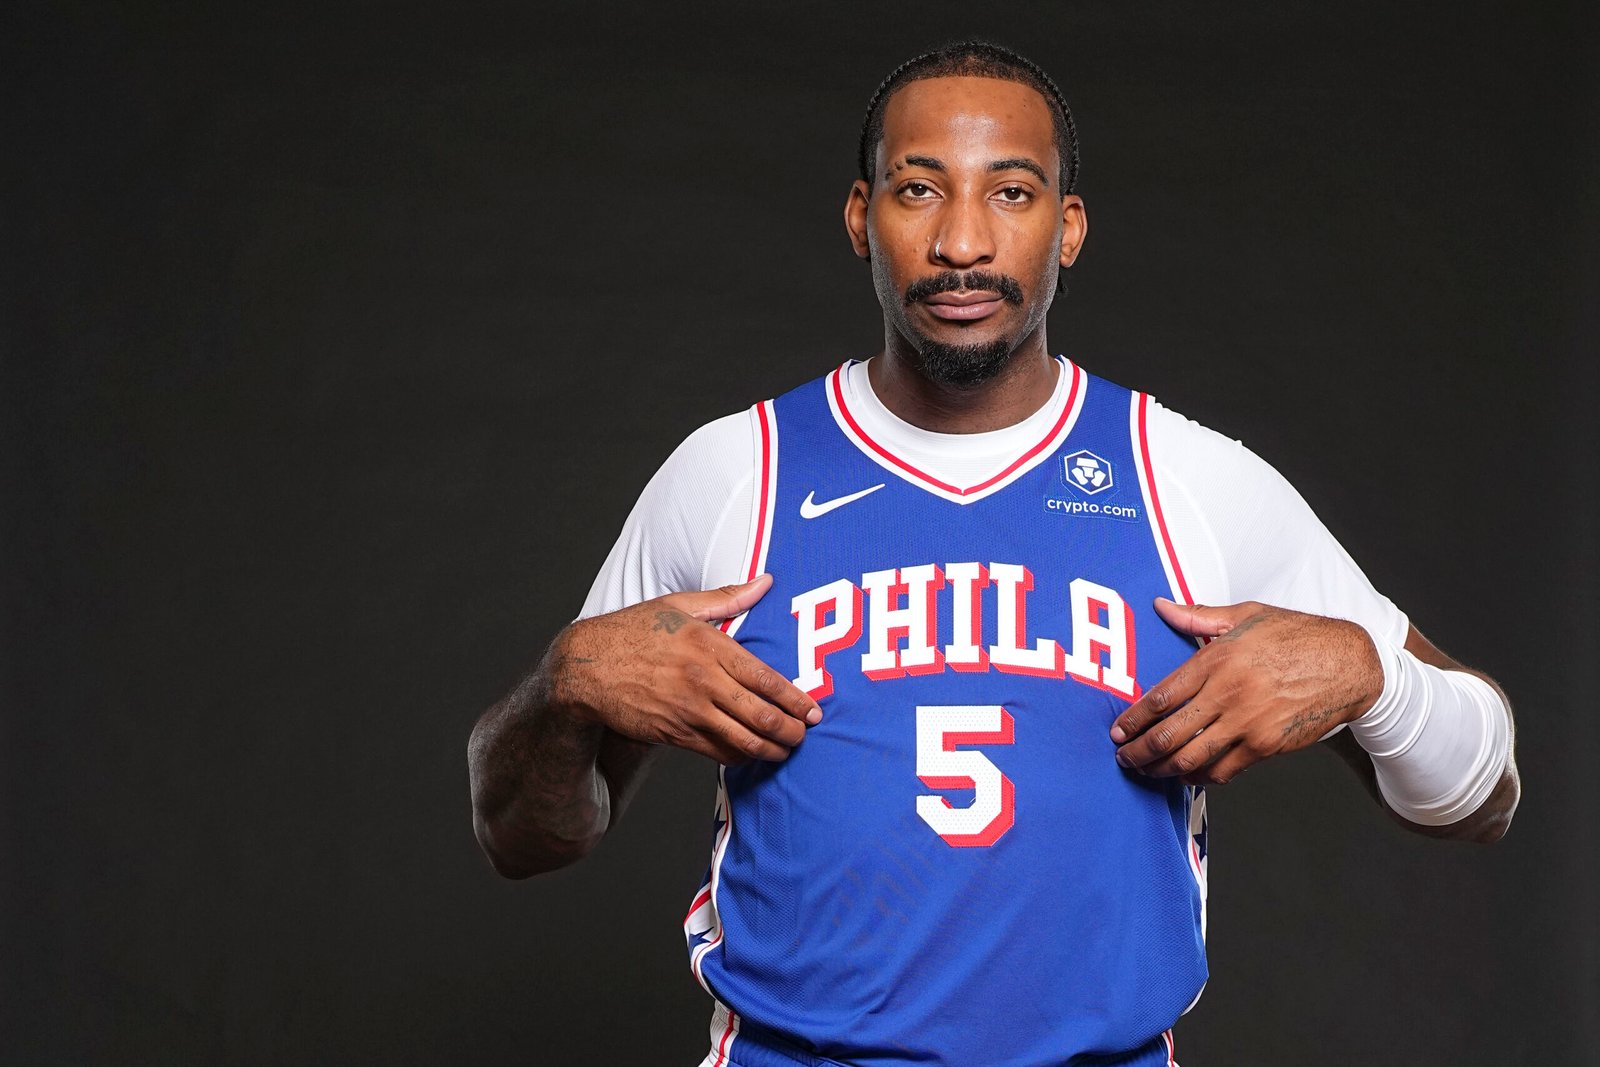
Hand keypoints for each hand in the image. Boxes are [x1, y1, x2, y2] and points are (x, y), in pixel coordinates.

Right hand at [547, 574, 821, 764]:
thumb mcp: (679, 604)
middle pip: (763, 714)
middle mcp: (704, 680)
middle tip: (805, 735)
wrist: (585, 668)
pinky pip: (717, 752)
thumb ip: (727, 597)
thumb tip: (766, 581)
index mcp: (710, 645)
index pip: (766, 678)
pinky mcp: (674, 733)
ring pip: (743, 740)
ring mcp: (689, 710)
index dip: (796, 699)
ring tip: (785, 750)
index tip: (815, 711)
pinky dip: (739, 756)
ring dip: (770, 749)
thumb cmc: (632, 632)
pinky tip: (751, 754)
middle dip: (791, 730)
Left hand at [1109, 599, 1382, 784]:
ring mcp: (1247, 724)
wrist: (1350, 665)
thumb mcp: (1247, 614)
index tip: (1117, 731)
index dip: (1133, 720)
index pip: (1160, 698)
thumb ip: (1199, 615)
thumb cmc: (1298, 635)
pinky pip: (1223, 770)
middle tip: (1123, 759)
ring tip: (1146, 772)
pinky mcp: (1266, 746)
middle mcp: (1227, 695)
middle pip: (1168, 735)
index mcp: (1216, 660)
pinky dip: (1199, 777)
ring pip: (1191, 759)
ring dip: (1162, 770)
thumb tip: (1161, 605)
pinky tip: (1186, 776)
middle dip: (1139, 752)